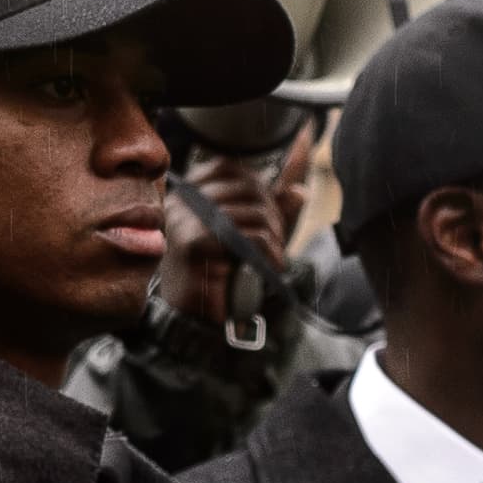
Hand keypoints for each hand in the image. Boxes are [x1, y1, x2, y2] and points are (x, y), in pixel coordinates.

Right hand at [159, 125, 313, 322]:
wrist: (194, 317)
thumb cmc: (221, 274)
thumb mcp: (248, 231)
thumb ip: (271, 203)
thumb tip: (302, 175)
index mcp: (187, 194)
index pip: (227, 165)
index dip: (257, 183)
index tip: (269, 210)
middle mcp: (181, 202)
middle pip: (245, 186)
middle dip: (273, 213)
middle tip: (276, 239)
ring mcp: (185, 221)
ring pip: (253, 212)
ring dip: (274, 237)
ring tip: (273, 255)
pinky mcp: (195, 243)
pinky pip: (249, 236)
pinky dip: (270, 252)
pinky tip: (271, 265)